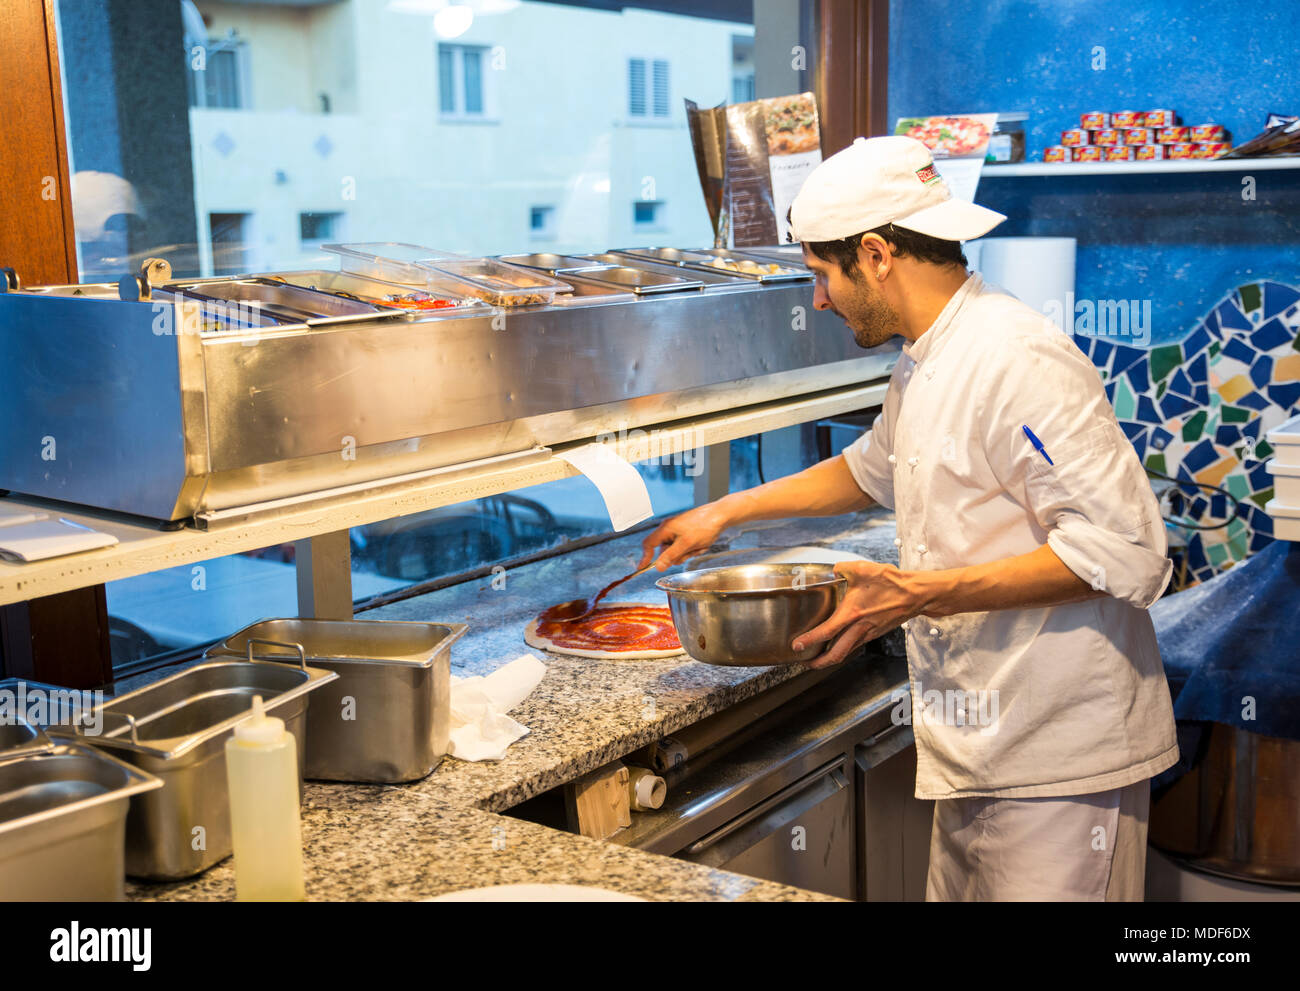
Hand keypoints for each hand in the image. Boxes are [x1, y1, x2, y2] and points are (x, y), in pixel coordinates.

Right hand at [638, 501, 733, 570]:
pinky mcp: (687, 532)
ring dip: (688, 553)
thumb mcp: (686, 544)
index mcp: (666, 528)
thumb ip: (671, 556)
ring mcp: (678, 530)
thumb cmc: (705, 525)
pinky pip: (685, 547)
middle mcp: (670, 528)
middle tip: (690, 552)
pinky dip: (693, 549)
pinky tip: (702, 544)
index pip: (648, 544)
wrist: (721, 515)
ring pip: (677, 550)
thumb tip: (658, 567)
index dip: (645, 557)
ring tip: (699, 546)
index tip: (642, 568)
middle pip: (665, 550)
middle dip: (677, 555)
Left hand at [793, 560, 924, 668]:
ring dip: (831, 658)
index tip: (796, 646)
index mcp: (853, 613)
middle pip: (836, 654)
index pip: (827, 632)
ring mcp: (869, 632)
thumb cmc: (892, 583)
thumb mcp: (863, 569)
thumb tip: (831, 570)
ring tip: (818, 657)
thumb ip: (842, 568)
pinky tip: (839, 643)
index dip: (810, 641)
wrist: (916, 594)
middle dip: (819, 663)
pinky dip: (845, 648)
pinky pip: (856, 645)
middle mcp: (860, 627)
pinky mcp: (876, 632)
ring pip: (847, 652)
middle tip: (805, 663)